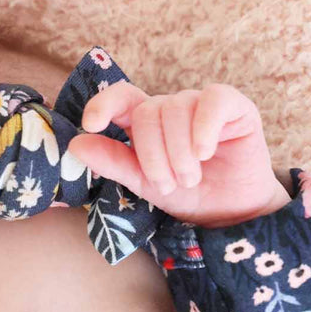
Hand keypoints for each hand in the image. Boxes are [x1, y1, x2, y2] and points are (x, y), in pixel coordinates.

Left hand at [65, 81, 291, 227]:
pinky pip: (212, 100)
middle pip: (148, 112)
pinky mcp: (233, 107)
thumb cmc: (188, 195)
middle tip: (170, 185)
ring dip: (179, 153)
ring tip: (190, 179)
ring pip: (177, 109)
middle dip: (153, 156)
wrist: (231, 213)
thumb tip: (76, 144)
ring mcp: (201, 104)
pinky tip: (204, 151)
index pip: (121, 98)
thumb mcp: (144, 184)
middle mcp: (172, 109)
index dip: (103, 104)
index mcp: (146, 123)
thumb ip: (114, 162)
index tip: (91, 123)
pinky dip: (204, 127)